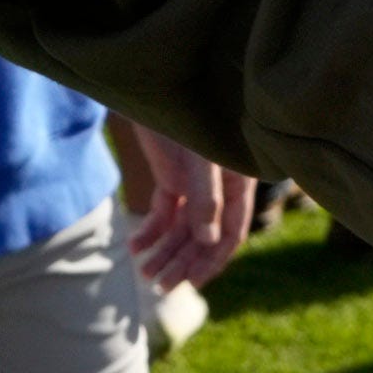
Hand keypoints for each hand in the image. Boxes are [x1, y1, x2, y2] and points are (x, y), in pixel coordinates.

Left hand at [114, 118, 264, 298]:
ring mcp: (194, 185)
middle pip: (203, 238)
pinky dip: (150, 232)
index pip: (231, 233)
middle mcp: (219, 190)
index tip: (193, 282)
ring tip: (144, 272)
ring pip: (182, 230)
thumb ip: (206, 198)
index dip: (213, 260)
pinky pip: (164, 215)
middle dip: (183, 263)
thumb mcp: (201, 158)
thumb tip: (207, 242)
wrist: (156, 85)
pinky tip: (135, 247)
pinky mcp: (172, 178)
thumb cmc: (188, 114)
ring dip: (165, 253)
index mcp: (237, 185)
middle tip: (161, 287)